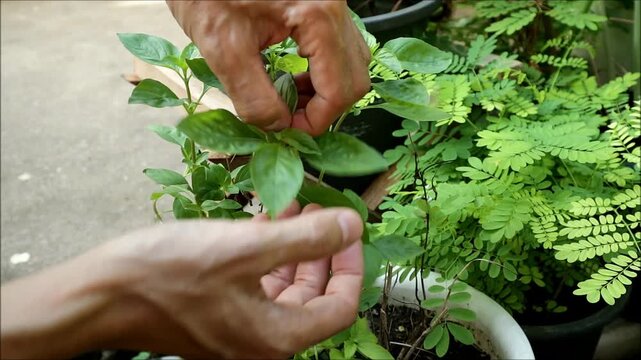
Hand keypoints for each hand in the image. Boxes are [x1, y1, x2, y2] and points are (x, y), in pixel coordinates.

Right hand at [1, 205, 363, 358]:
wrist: (98, 296)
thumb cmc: (168, 274)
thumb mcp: (244, 249)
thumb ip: (304, 240)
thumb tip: (352, 226)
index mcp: (276, 336)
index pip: (339, 306)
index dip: (350, 265)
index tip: (347, 228)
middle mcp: (261, 341)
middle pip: (312, 297)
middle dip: (320, 251)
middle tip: (320, 212)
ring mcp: (236, 330)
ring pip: (283, 288)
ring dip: (293, 249)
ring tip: (293, 208)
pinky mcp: (215, 315)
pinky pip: (254, 285)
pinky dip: (265, 256)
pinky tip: (262, 222)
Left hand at [167, 0, 370, 134]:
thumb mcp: (223, 49)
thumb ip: (254, 97)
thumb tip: (277, 127)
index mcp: (318, 16)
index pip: (339, 89)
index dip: (315, 121)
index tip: (285, 131)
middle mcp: (335, 7)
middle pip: (354, 78)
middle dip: (324, 107)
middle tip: (288, 118)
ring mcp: (331, 4)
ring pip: (349, 63)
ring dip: (324, 91)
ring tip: (287, 100)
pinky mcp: (320, 4)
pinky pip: (336, 48)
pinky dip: (319, 71)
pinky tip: (291, 77)